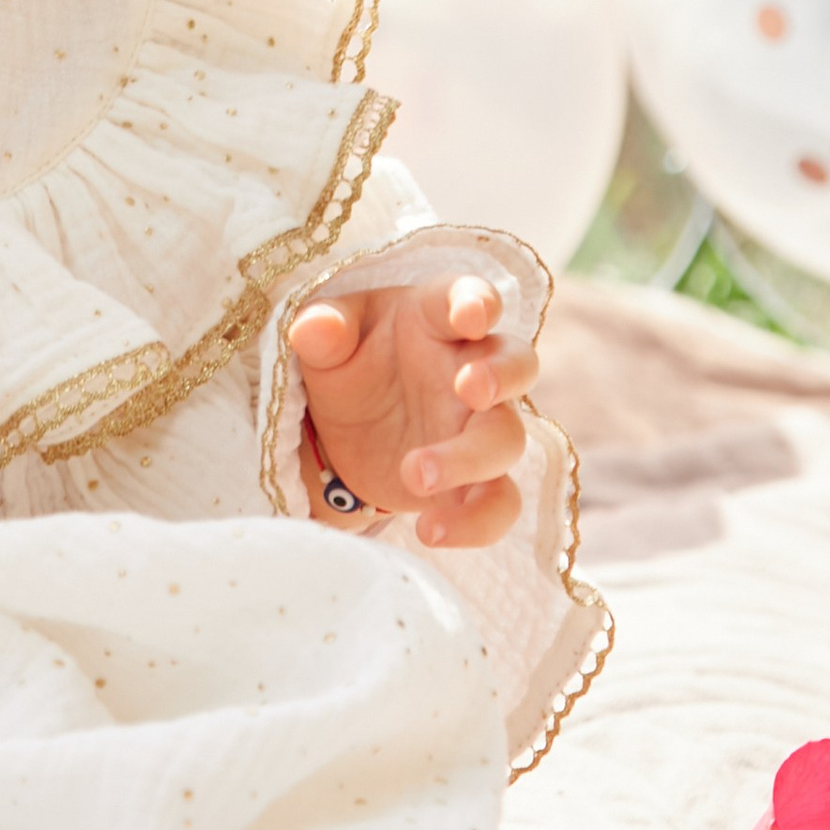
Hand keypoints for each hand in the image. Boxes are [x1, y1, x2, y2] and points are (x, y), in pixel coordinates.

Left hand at [289, 272, 537, 547]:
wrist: (341, 427)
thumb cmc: (347, 360)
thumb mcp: (326, 338)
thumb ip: (322, 329)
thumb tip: (313, 329)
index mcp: (436, 318)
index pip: (468, 297)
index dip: (476, 302)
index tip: (470, 316)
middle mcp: (471, 368)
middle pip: (516, 365)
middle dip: (501, 375)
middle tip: (469, 389)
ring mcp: (478, 427)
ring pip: (508, 438)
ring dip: (471, 458)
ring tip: (416, 476)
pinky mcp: (474, 481)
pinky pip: (500, 503)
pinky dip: (478, 522)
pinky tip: (431, 531)